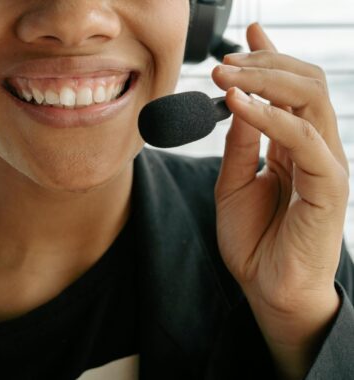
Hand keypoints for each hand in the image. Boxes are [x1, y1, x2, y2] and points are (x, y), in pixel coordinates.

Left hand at [212, 23, 348, 378]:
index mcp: (292, 147)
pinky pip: (304, 138)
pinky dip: (271, 117)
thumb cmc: (253, 239)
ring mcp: (325, 164)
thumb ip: (239, 144)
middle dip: (263, 65)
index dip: (269, 59)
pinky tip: (240, 104)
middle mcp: (314, 148)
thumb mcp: (233, 184)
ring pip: (308, 100)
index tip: (245, 37)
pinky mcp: (329, 185)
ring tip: (226, 74)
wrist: (267, 285)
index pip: (289, 90)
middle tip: (225, 61)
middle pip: (303, 84)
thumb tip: (238, 103)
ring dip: (265, 81)